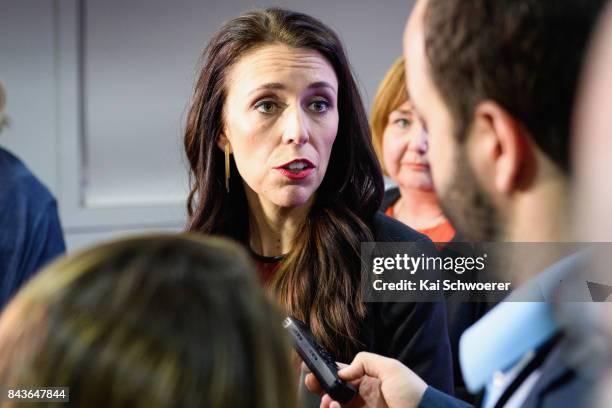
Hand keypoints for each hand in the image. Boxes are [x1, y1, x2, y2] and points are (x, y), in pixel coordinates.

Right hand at [303, 352, 427, 407]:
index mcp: (370, 382)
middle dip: (321, 387)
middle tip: (312, 384)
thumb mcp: (392, 368)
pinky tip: (333, 406)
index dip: (329, 372)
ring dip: (326, 402)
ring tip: (327, 401)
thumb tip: (344, 371)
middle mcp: (363, 398)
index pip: (344, 375)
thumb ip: (366, 362)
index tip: (314, 370)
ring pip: (334, 406)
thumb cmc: (413, 394)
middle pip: (335, 392)